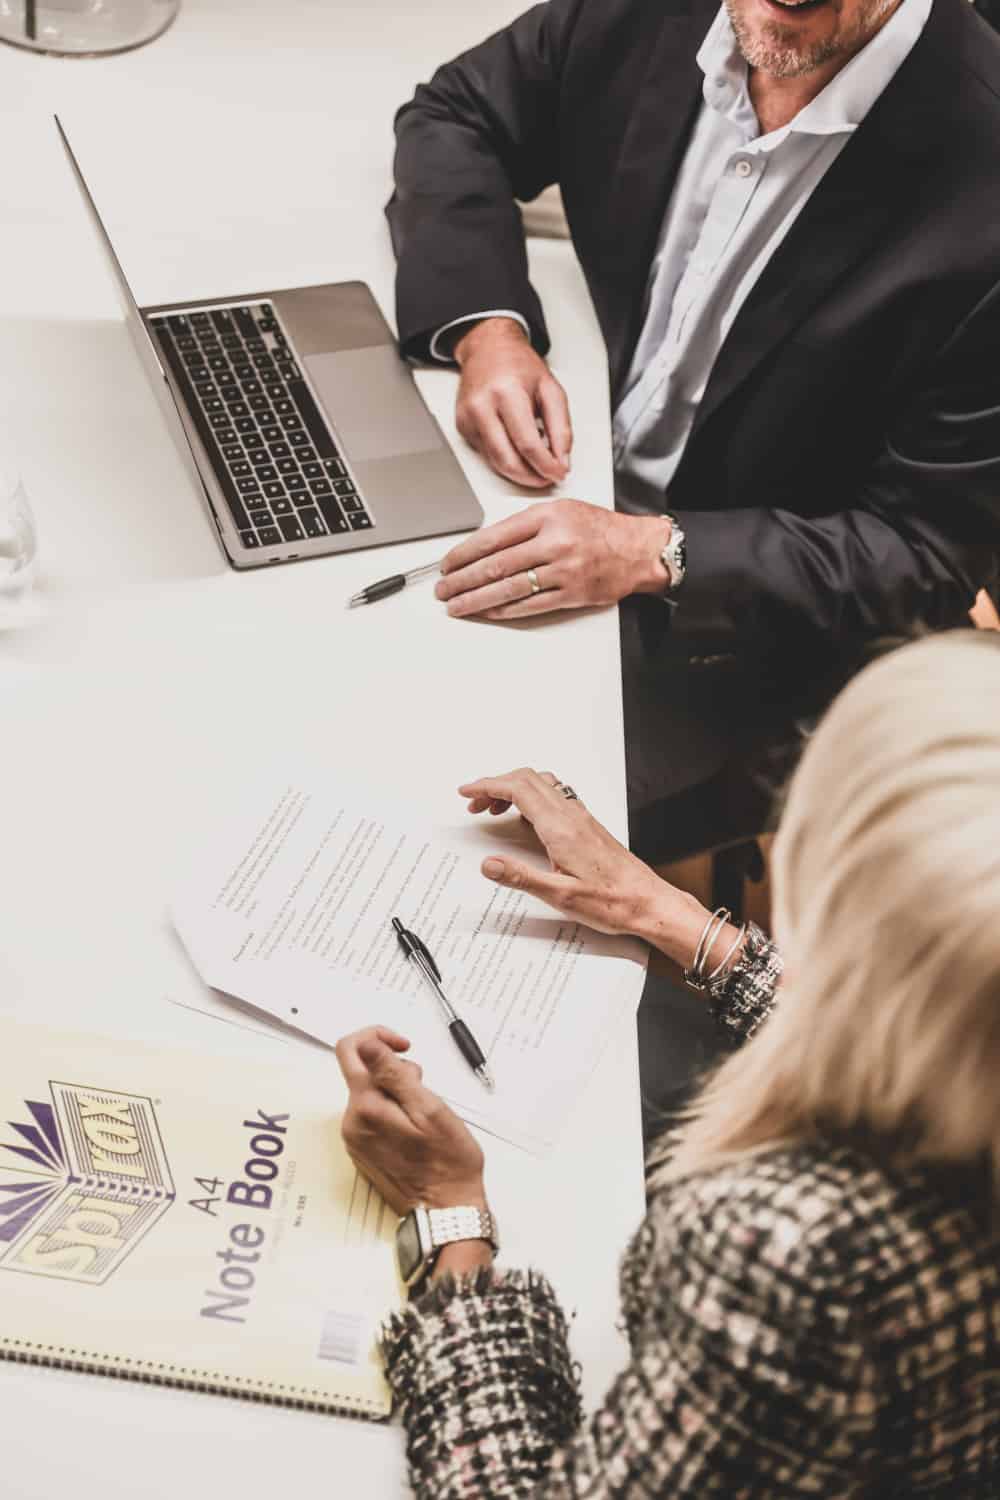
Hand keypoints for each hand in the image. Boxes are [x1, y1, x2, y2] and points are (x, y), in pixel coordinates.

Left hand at [335, 1026, 486, 1214]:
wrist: (445, 1212)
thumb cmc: (448, 1164)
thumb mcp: (429, 1108)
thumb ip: (394, 1073)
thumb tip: (369, 1044)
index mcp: (366, 1107)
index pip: (351, 1049)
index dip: (378, 1036)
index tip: (404, 1046)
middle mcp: (352, 1122)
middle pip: (361, 1070)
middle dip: (393, 1067)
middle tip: (422, 1085)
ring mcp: (356, 1139)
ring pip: (369, 1093)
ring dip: (395, 1090)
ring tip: (423, 1111)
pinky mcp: (363, 1150)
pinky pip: (371, 1115)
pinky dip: (392, 1110)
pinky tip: (415, 1127)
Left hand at [436, 499, 670, 619]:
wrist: (638, 550)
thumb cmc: (599, 529)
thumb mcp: (560, 510)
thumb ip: (525, 524)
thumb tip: (486, 545)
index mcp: (546, 517)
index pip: (493, 537)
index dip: (464, 554)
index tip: (447, 564)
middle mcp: (554, 543)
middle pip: (496, 565)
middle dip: (463, 580)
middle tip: (443, 589)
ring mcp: (563, 571)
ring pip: (509, 589)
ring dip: (476, 599)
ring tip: (456, 604)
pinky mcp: (572, 595)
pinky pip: (530, 605)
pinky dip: (504, 610)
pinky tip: (487, 611)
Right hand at [453, 318, 570, 488]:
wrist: (488, 348)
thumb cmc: (518, 365)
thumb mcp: (551, 389)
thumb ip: (561, 427)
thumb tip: (562, 459)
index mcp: (506, 393)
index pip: (527, 444)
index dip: (546, 466)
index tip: (558, 473)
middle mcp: (482, 407)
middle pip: (507, 460)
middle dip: (531, 477)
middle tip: (547, 477)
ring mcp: (468, 419)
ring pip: (495, 463)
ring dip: (520, 472)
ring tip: (537, 463)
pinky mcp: (462, 428)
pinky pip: (487, 455)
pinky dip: (506, 458)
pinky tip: (517, 448)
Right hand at [458, 769, 712, 965]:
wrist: (649, 903)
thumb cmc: (612, 901)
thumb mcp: (560, 896)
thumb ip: (520, 877)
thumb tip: (488, 864)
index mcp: (561, 828)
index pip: (518, 789)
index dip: (487, 786)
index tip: (466, 792)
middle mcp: (572, 816)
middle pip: (528, 779)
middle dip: (495, 785)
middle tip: (474, 803)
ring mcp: (582, 818)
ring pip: (542, 784)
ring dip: (514, 789)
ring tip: (495, 809)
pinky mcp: (588, 826)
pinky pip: (555, 797)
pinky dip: (532, 797)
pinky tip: (526, 819)